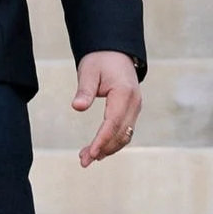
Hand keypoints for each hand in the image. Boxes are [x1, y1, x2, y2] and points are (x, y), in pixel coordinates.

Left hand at [72, 52, 141, 166]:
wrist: (115, 52)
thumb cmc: (100, 60)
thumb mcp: (88, 71)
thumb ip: (84, 90)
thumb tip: (77, 107)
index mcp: (124, 93)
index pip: (113, 123)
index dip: (102, 140)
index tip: (90, 154)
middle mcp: (134, 103)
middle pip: (120, 133)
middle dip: (103, 149)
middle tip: (83, 161)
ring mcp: (135, 108)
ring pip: (124, 135)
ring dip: (108, 148)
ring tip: (87, 158)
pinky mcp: (132, 110)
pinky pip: (125, 131)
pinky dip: (113, 142)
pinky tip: (99, 149)